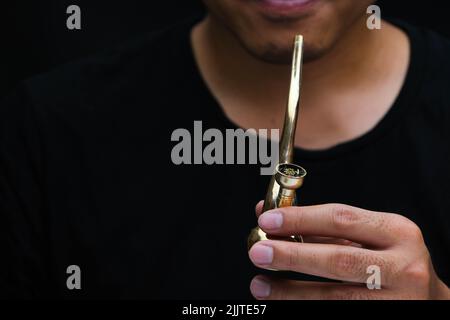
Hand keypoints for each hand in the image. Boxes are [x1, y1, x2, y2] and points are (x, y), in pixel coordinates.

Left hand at [248, 202, 449, 299]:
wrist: (429, 301)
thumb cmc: (390, 262)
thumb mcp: (367, 236)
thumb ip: (322, 227)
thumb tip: (271, 215)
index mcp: (397, 232)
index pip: (340, 219)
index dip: (300, 219)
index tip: (267, 220)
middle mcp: (402, 266)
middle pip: (337, 259)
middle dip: (292, 255)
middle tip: (258, 251)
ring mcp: (397, 301)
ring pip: (336, 297)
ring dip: (291, 292)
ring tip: (261, 285)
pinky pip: (338, 313)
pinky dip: (307, 307)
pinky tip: (285, 302)